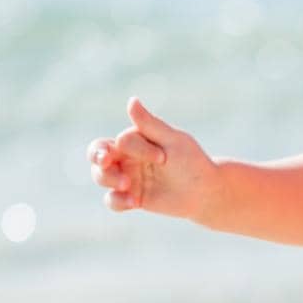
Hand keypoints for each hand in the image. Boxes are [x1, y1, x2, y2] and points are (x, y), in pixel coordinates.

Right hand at [87, 97, 217, 220]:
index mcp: (135, 139)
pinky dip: (117, 201)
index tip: (163, 158)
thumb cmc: (191, 161)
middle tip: (106, 161)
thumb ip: (150, 124)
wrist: (205, 191)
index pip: (121, 141)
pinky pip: (112, 201)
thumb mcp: (172, 140)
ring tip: (126, 185)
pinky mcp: (131, 198)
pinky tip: (133, 202)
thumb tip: (131, 100)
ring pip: (100, 177)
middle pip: (97, 154)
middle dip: (97, 156)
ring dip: (108, 179)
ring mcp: (127, 178)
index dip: (138, 149)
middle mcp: (127, 157)